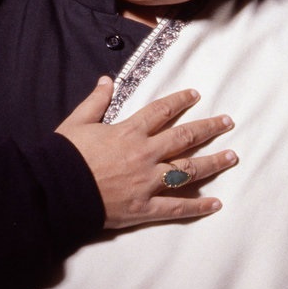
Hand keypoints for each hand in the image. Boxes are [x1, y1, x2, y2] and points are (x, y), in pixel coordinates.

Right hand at [55, 77, 236, 229]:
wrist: (55, 191)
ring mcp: (147, 182)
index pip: (162, 111)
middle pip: (184, 137)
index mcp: (129, 132)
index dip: (180, 101)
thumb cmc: (63, 156)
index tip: (196, 95)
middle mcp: (144, 154)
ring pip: (188, 170)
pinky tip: (216, 204)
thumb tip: (107, 81)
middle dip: (209, 128)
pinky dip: (197, 206)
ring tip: (232, 157)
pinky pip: (176, 208)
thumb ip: (95, 101)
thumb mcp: (77, 122)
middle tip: (227, 122)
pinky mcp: (144, 208)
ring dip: (213, 162)